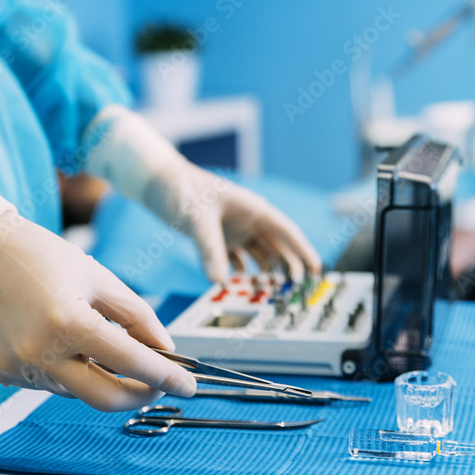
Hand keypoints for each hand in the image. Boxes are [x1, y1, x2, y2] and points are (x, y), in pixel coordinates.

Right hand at [0, 212, 195, 407]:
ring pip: (77, 390)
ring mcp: (18, 367)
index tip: (186, 385)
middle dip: (140, 395)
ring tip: (98, 342)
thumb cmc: (41, 257)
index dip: (165, 378)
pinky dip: (67, 370)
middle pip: (106, 398)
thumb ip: (138, 318)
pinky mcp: (2, 373)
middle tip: (158, 383)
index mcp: (69, 322)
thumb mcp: (101, 279)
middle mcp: (40, 352)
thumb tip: (165, 350)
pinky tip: (60, 342)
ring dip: (99, 376)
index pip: (131, 363)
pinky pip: (49, 383)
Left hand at [145, 162, 321, 282]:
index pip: (286, 231)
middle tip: (294, 289)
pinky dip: (237, 274)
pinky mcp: (217, 240)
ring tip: (270, 292)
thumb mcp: (197, 219)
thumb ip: (210, 251)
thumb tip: (220, 282)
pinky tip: (236, 286)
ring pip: (257, 256)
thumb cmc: (182, 188)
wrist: (157, 182)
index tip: (317, 270)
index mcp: (253, 208)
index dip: (303, 250)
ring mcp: (234, 231)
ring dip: (264, 273)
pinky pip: (234, 261)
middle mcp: (247, 221)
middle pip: (276, 247)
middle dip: (287, 267)